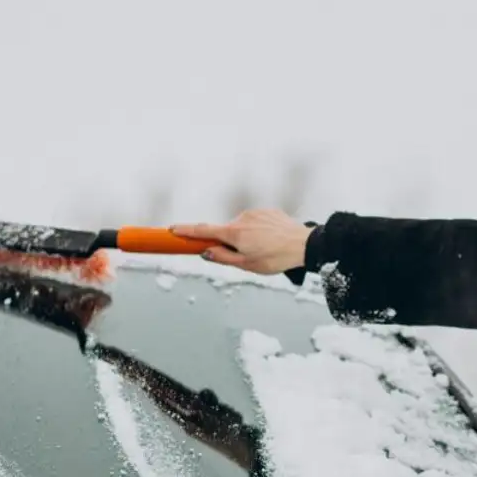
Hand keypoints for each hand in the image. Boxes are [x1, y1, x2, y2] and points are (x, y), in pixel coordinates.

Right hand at [170, 209, 311, 274]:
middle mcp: (241, 218)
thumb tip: (205, 252)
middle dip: (229, 243)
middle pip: (225, 232)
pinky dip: (259, 231)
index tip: (171, 229)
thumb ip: (223, 258)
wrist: (304, 244)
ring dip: (247, 238)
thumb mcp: (246, 265)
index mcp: (234, 233)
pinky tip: (272, 241)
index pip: (203, 230)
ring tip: (265, 250)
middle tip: (248, 256)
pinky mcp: (267, 211)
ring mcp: (255, 212)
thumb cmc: (276, 258)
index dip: (185, 230)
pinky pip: (256, 222)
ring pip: (242, 228)